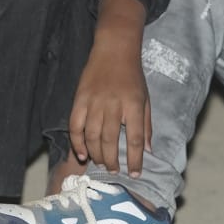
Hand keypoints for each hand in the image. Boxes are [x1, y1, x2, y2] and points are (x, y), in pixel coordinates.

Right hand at [69, 0, 150, 175]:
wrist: (114, 49)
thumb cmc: (132, 76)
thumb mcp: (146, 99)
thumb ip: (147, 125)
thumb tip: (148, 150)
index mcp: (133, 105)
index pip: (134, 139)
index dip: (135, 159)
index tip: (135, 174)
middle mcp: (113, 104)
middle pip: (110, 140)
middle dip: (112, 161)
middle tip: (115, 171)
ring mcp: (94, 101)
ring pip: (92, 136)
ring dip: (96, 154)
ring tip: (102, 164)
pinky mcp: (79, 99)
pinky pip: (75, 126)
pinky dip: (77, 142)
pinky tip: (82, 154)